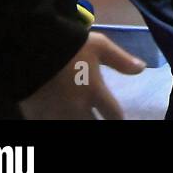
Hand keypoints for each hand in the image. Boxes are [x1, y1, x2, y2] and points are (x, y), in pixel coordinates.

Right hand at [19, 31, 144, 119]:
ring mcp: (56, 114)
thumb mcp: (100, 46)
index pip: (114, 115)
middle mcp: (77, 108)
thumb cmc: (69, 45)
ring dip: (77, 122)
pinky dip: (55, 121)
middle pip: (92, 126)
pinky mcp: (36, 115)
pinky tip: (56, 117)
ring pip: (72, 127)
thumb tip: (142, 69)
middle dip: (97, 123)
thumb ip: (121, 60)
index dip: (117, 118)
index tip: (116, 117)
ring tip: (78, 116)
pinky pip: (48, 125)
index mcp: (95, 92)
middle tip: (97, 117)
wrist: (30, 47)